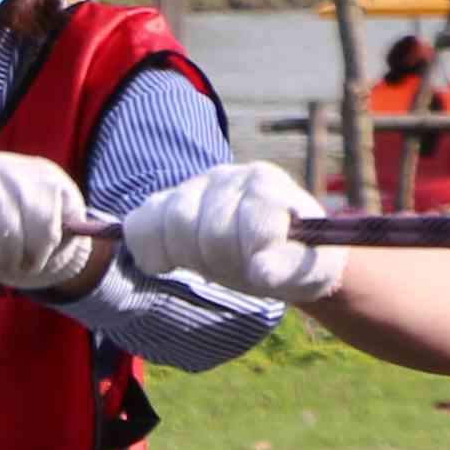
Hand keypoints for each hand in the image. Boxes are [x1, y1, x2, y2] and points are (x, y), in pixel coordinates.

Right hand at [121, 161, 335, 304]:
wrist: (271, 249)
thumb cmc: (291, 259)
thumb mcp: (308, 268)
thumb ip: (290, 267)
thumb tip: (261, 271)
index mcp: (269, 185)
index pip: (252, 225)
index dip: (253, 259)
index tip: (261, 274)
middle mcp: (229, 176)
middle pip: (210, 229)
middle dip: (222, 263)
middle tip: (234, 272)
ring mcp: (193, 186)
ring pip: (173, 221)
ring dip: (188, 257)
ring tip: (206, 266)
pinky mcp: (164, 202)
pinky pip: (142, 223)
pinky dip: (150, 249)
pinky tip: (167, 264)